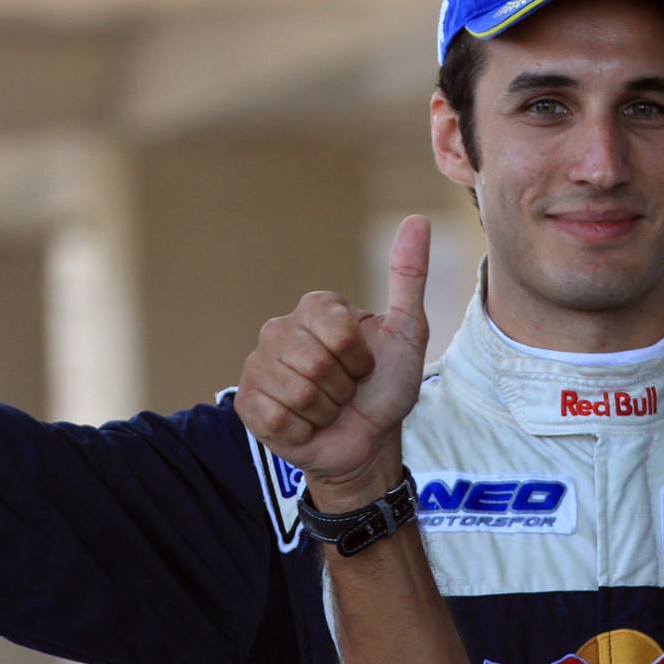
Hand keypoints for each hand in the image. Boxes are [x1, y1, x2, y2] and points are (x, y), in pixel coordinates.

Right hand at [236, 215, 431, 508]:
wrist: (367, 442)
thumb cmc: (386, 387)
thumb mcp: (407, 332)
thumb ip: (409, 277)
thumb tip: (417, 221)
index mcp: (315, 308)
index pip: (337, 331)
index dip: (360, 359)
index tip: (364, 366)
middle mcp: (279, 330)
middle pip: (315, 363)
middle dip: (342, 387)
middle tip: (345, 391)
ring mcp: (258, 365)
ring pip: (296, 393)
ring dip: (324, 411)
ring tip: (327, 408)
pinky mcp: (247, 403)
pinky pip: (277, 417)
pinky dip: (303, 431)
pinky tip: (306, 425)